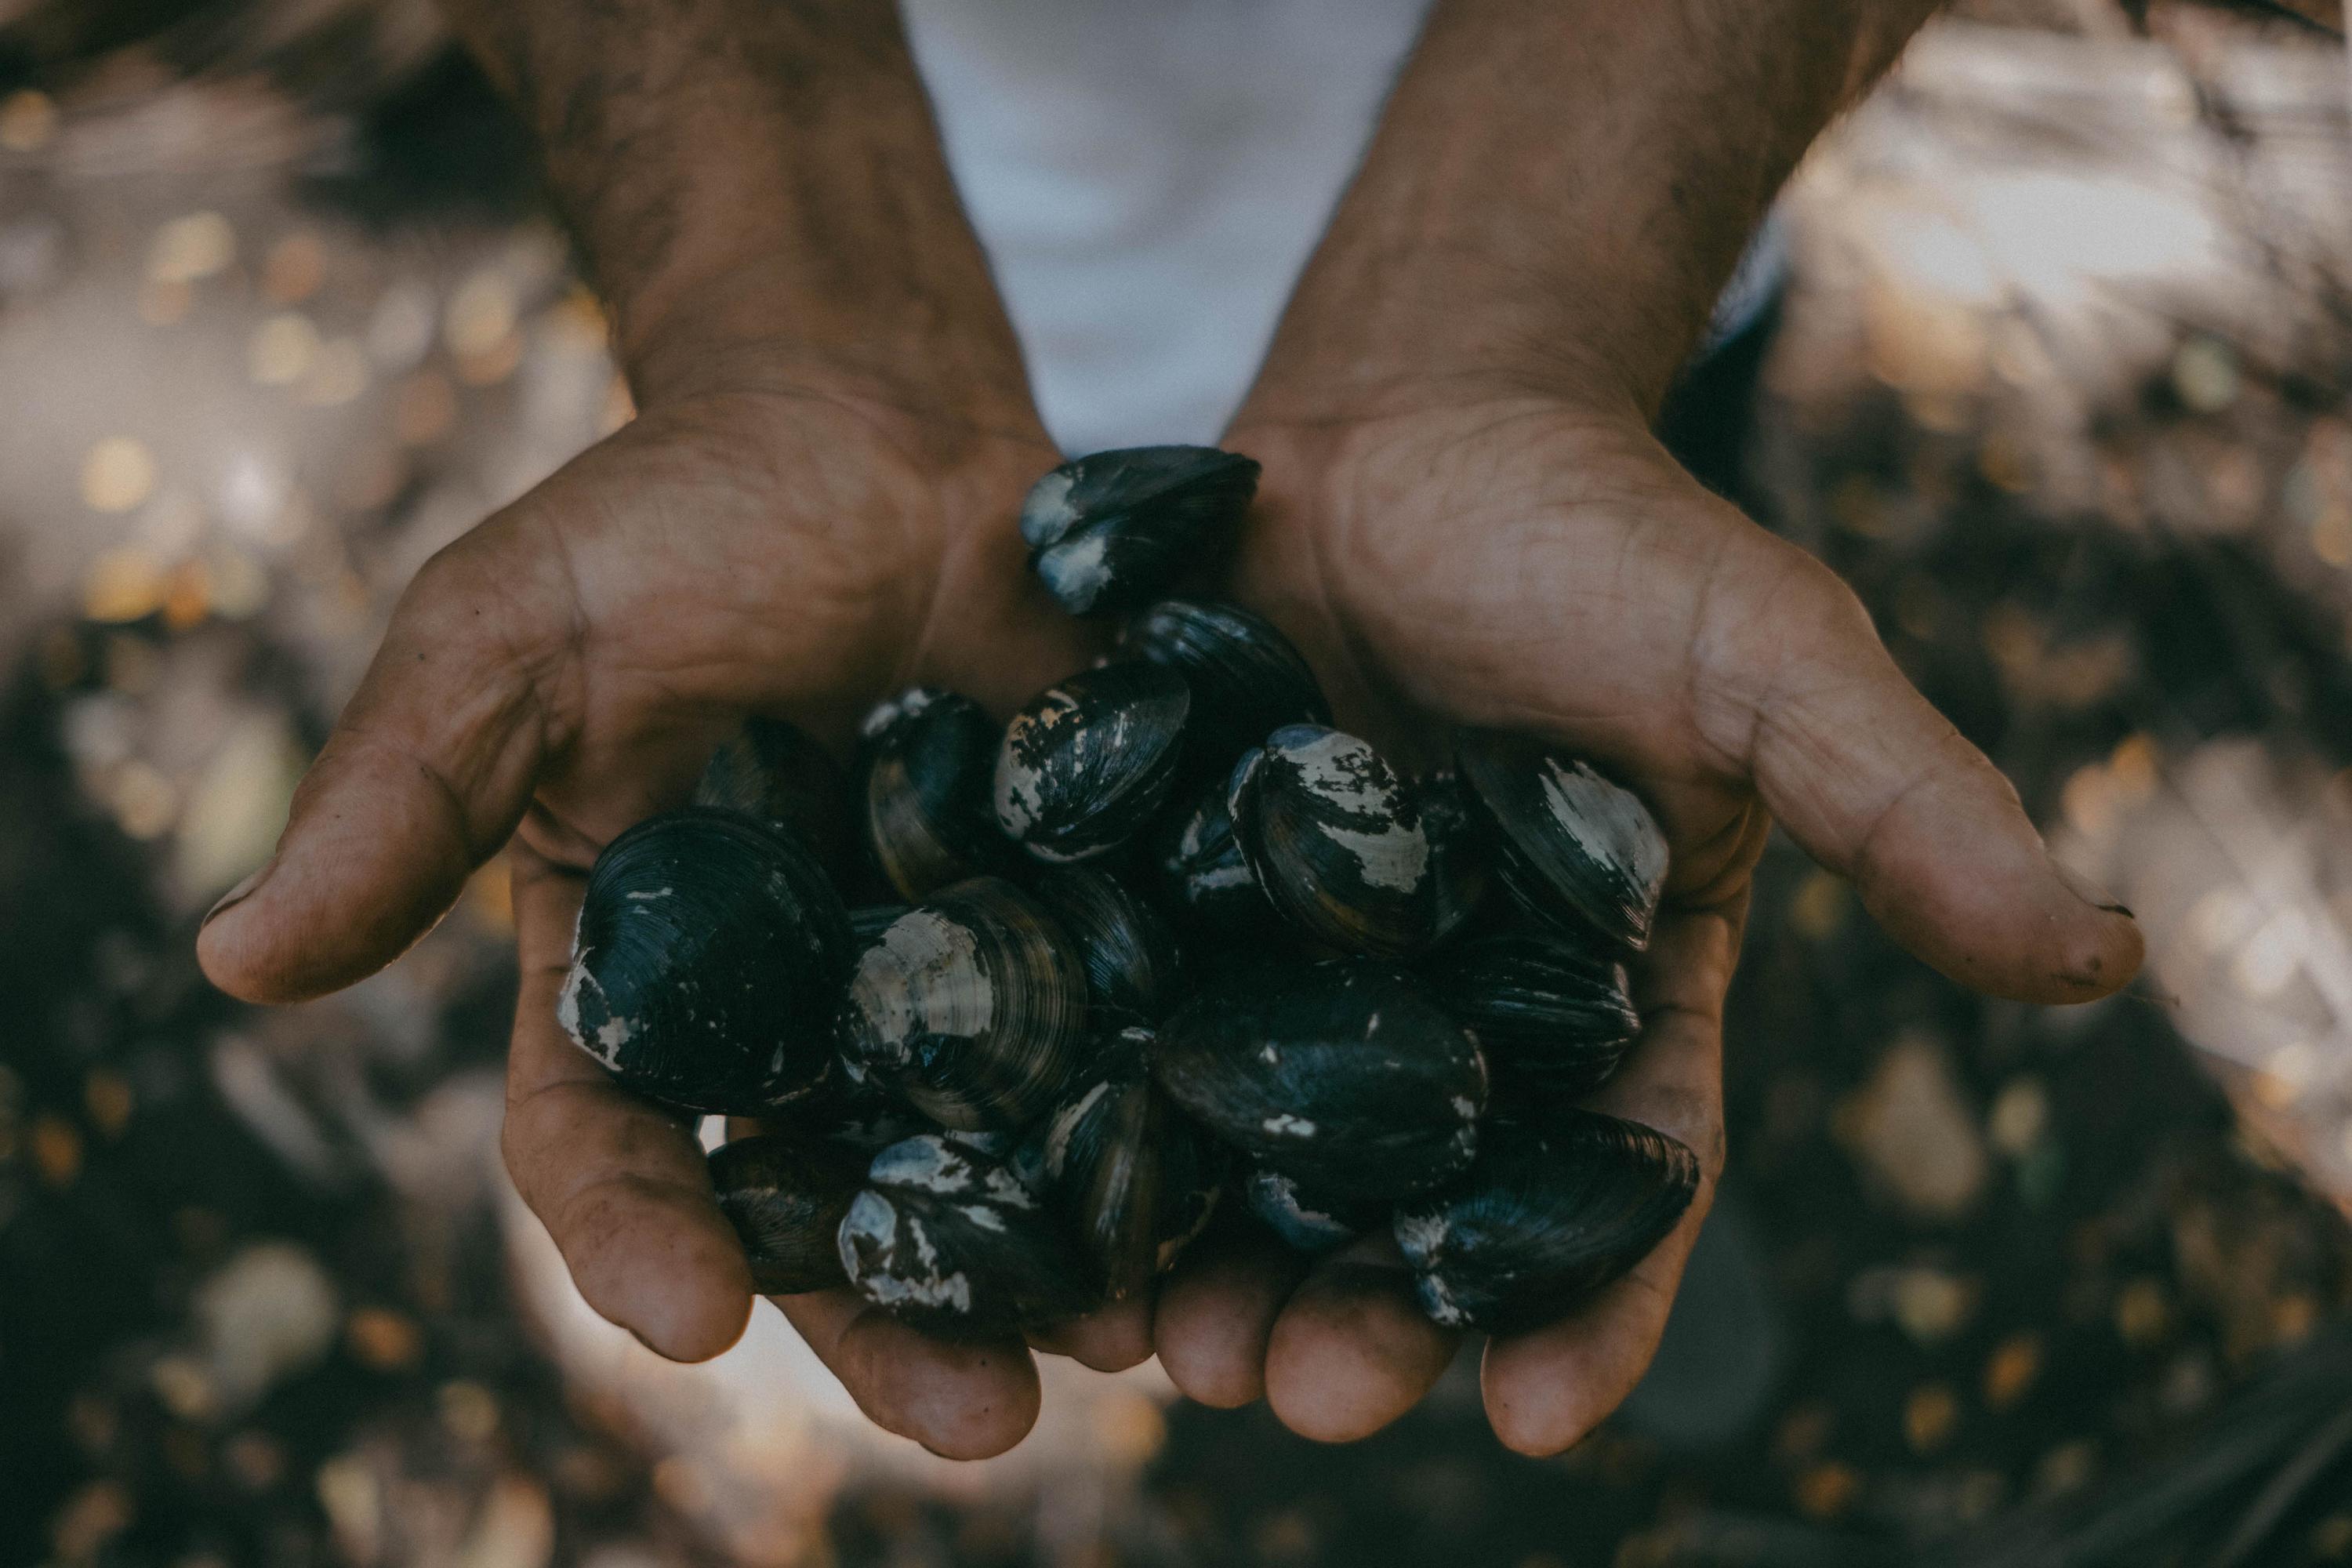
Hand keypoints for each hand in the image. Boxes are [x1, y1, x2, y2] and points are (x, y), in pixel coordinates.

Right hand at [195, 365, 1146, 1457]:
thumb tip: (233, 967)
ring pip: (988, 1155)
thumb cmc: (669, 515)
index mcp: (636, 975)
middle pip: (828, 1203)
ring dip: (1051, 1264)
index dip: (640, 1236)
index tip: (690, 1320)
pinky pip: (1120, 1030)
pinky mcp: (1081, 911)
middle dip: (890, 1321)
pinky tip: (1227, 1195)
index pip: (612, 1139)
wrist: (875, 421)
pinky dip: (1165, 1117)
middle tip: (979, 1419)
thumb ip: (404, 796)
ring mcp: (945, 970)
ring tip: (1124, 1345)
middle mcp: (792, 1012)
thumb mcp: (514, 633)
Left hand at [1150, 384, 2144, 1452]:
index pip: (1617, 1177)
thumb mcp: (1766, 658)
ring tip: (1167, 1352)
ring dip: (1221, 1260)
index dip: (1592, 1304)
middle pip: (1414, 1202)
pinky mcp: (1169, 898)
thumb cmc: (1608, 535)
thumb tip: (2098, 958)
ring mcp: (1300, 962)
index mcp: (1610, 990)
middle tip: (1300, 1395)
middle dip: (1366, 1312)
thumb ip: (1903, 802)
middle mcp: (1455, 1010)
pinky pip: (1129, 1024)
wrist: (1409, 416)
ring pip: (1261, 1148)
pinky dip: (1095, 1115)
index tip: (1536, 1415)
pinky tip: (1036, 1190)